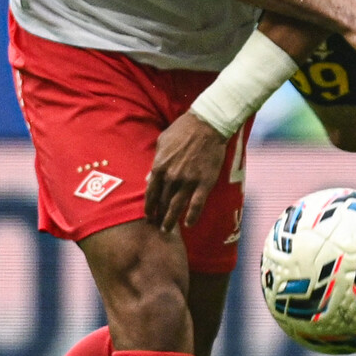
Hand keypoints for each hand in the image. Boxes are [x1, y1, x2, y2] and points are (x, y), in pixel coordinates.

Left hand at [145, 112, 227, 231]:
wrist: (207, 125)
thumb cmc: (183, 129)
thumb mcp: (162, 142)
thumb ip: (156, 161)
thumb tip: (150, 176)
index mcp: (159, 167)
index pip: (150, 193)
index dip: (149, 206)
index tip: (148, 215)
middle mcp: (171, 178)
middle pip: (162, 202)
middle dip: (158, 216)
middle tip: (156, 226)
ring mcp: (188, 181)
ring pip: (176, 207)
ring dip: (170, 221)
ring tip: (167, 230)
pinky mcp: (204, 183)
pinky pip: (196, 205)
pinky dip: (192, 216)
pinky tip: (189, 224)